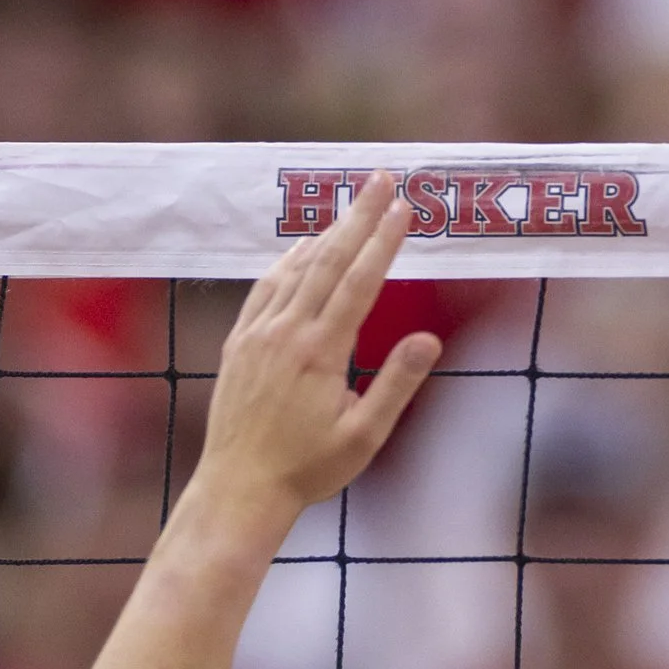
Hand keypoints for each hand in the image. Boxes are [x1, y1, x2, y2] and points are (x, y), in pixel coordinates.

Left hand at [197, 173, 440, 520]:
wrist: (237, 489)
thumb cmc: (308, 468)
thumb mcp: (365, 436)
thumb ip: (397, 384)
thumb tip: (430, 339)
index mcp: (319, 352)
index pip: (359, 282)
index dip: (383, 242)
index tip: (404, 207)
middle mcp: (285, 333)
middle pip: (327, 260)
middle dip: (358, 217)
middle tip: (380, 180)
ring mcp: (257, 335)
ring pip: (295, 269)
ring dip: (325, 232)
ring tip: (351, 206)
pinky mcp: (239, 345)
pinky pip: (265, 289)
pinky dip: (287, 262)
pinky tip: (300, 251)